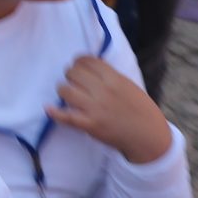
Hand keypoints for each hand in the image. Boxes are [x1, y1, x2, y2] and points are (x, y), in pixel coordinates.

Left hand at [48, 54, 172, 164]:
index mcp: (115, 79)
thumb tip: (88, 64)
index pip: (87, 61)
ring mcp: (96, 109)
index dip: (79, 61)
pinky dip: (55, 112)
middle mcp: (103, 91)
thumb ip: (110, 75)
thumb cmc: (140, 109)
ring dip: (63, 90)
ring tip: (68, 93)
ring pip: (66, 90)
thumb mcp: (128, 85)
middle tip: (74, 81)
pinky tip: (49, 108)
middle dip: (70, 75)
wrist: (149, 137)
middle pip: (73, 73)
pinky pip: (67, 117)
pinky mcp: (90, 125)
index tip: (78, 66)